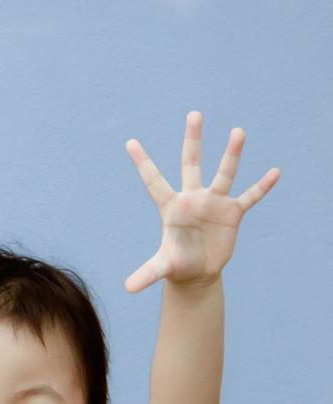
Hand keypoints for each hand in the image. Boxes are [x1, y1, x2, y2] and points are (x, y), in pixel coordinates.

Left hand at [124, 110, 279, 292]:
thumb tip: (127, 289)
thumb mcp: (163, 268)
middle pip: (191, 164)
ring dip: (232, 154)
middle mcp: (193, 199)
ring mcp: (214, 204)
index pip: (154, 181)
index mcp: (172, 208)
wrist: (197, 272)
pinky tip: (275, 172)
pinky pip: (250, 197)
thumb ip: (147, 274)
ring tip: (238, 132)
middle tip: (194, 115)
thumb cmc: (177, 264)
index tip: (130, 142)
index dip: (143, 163)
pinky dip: (262, 187)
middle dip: (193, 141)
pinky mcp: (232, 214)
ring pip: (224, 174)